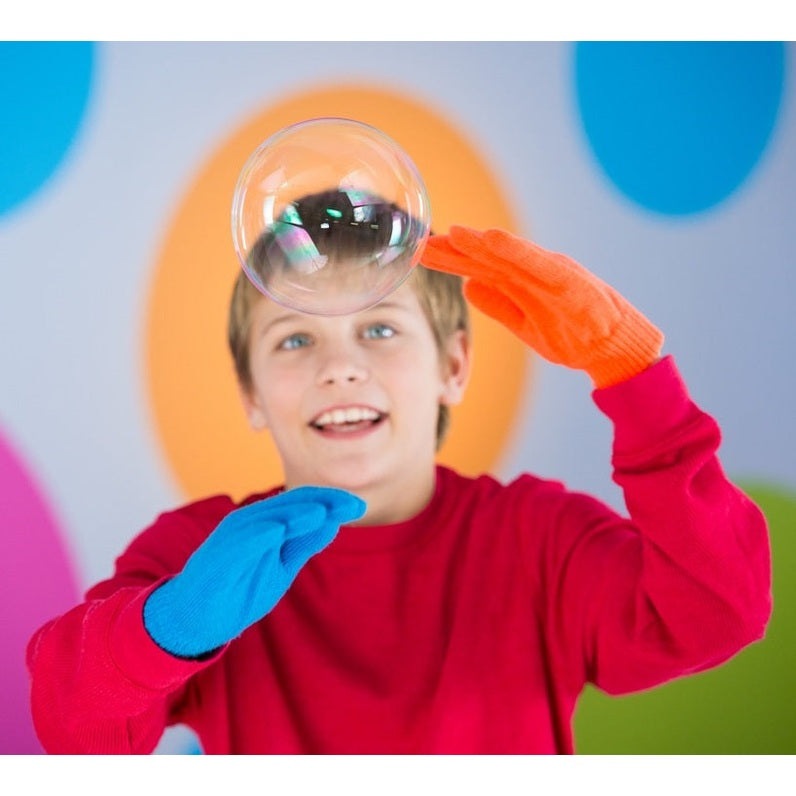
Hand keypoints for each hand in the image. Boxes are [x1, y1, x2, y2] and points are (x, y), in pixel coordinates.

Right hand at [143, 486, 365, 657]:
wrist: (195, 619)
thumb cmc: (239, 588)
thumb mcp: (281, 567)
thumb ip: (303, 543)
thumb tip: (333, 520)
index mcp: (267, 523)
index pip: (303, 504)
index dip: (331, 501)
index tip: (359, 506)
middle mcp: (249, 523)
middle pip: (289, 504)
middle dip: (322, 502)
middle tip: (353, 505)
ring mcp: (231, 538)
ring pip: (267, 518)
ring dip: (294, 513)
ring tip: (322, 511)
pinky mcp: (215, 558)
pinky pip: (238, 543)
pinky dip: (257, 535)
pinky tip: (277, 531)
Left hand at [422, 226, 663, 387]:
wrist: (617, 350)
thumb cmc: (574, 336)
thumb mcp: (527, 324)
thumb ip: (500, 305)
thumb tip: (469, 287)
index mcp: (522, 283)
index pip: (478, 268)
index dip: (448, 260)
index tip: (418, 253)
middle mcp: (534, 272)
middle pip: (486, 258)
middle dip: (452, 250)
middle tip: (419, 240)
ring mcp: (552, 274)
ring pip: (509, 256)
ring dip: (479, 243)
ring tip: (451, 233)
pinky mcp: (571, 282)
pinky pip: (539, 264)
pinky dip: (516, 250)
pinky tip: (492, 239)